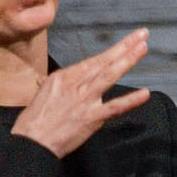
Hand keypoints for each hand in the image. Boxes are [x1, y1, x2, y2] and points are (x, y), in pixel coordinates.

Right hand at [12, 28, 150, 158]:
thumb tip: (44, 81)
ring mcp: (84, 100)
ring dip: (127, 61)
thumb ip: (49, 85)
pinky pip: (114, 107)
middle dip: (124, 47)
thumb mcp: (41, 95)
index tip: (129, 41)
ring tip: (143, 48)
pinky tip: (145, 93)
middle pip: (103, 62)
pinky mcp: (91, 118)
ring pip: (108, 76)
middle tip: (143, 34)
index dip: (113, 51)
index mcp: (63, 77)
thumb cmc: (34, 121)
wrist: (31, 142)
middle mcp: (74, 84)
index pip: (93, 61)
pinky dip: (131, 101)